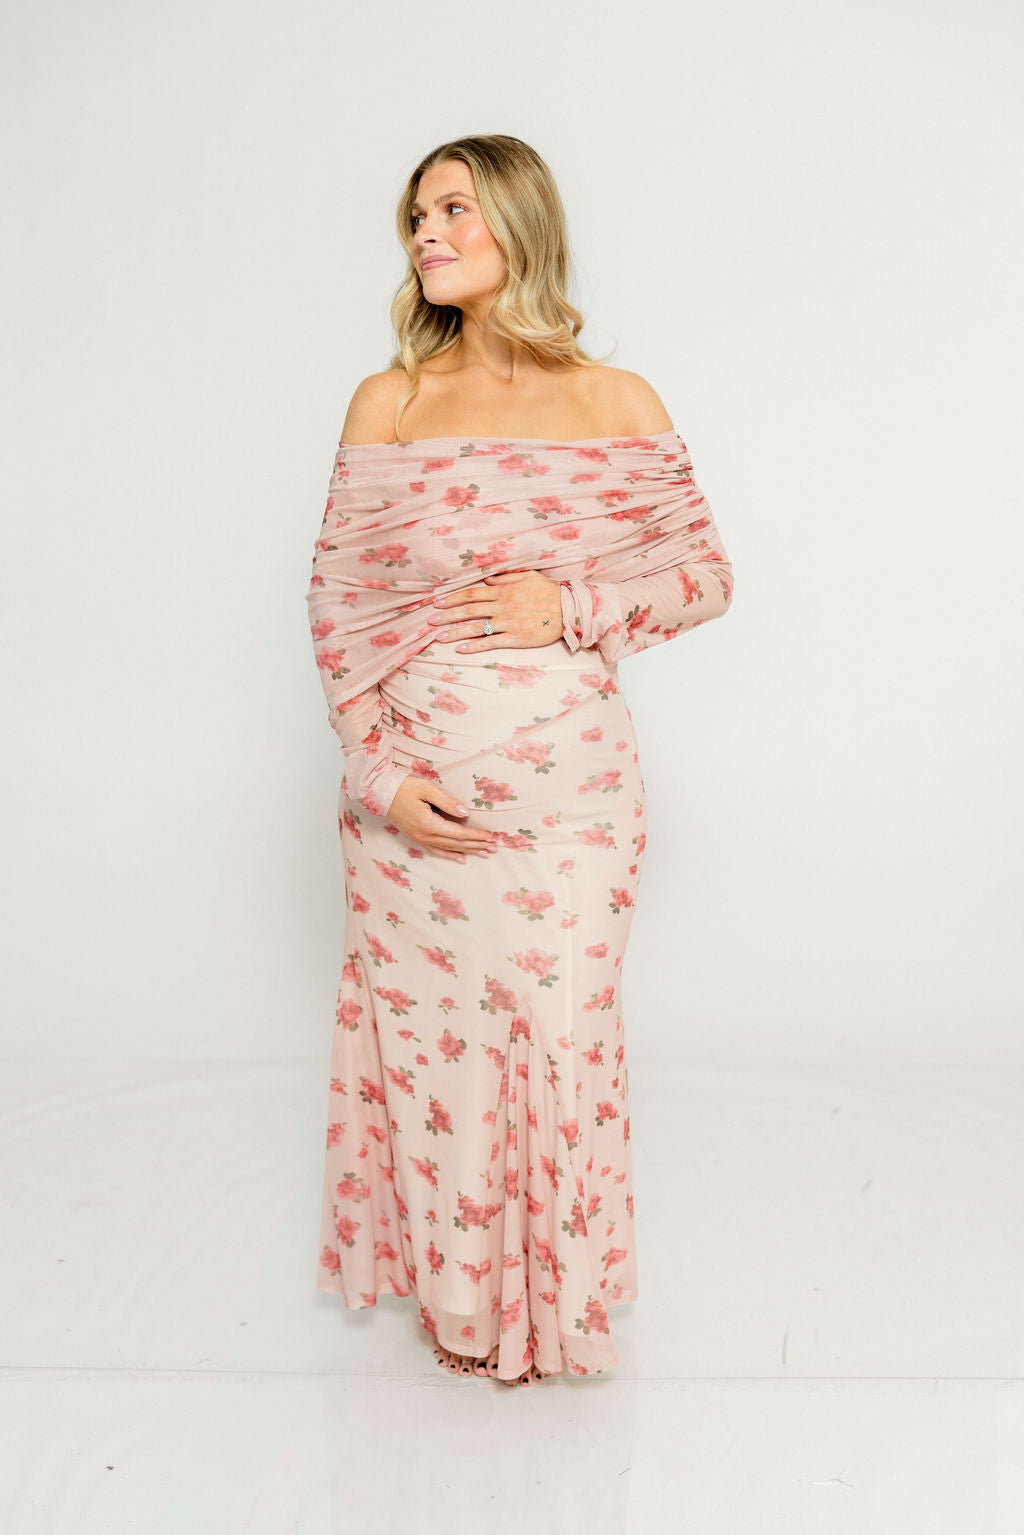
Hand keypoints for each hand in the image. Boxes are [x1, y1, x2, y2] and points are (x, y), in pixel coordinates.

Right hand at [387, 775, 499, 862]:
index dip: (476, 836)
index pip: (459, 833)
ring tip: (484, 854)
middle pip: (457, 843)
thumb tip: (465, 812)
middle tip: (494, 847)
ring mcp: (420, 839)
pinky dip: (450, 855)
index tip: (491, 836)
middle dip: (477, 845)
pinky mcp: (416, 838)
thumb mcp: (426, 789)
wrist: (380, 793)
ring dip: (468, 851)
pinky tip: (460, 858)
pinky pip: (436, 851)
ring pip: (449, 849)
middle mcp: (425, 835)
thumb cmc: (404, 787)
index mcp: (429, 824)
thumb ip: (447, 802)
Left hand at [426, 570, 562, 651]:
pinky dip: (474, 646)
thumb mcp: (529, 576)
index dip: (453, 598)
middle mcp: (503, 606)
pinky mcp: (516, 638)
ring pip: (476, 627)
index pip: (472, 593)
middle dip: (447, 615)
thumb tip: (487, 580)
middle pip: (468, 610)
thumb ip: (506, 578)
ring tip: (438, 636)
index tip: (438, 603)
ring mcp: (509, 623)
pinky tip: (461, 649)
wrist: (570, 609)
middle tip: (430, 621)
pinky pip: (491, 642)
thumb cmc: (550, 591)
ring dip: (455, 632)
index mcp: (504, 590)